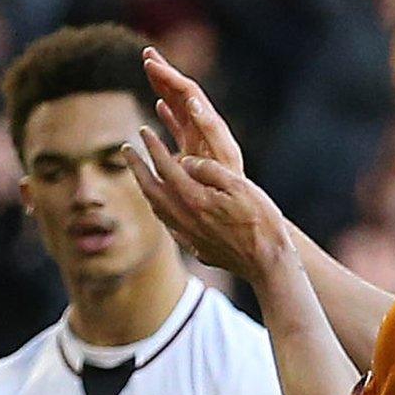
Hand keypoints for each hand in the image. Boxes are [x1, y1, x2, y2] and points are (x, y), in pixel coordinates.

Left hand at [124, 127, 293, 281]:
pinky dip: (160, 210)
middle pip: (151, 188)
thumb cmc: (261, 222)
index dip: (153, 147)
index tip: (143, 131)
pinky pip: (169, 225)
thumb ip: (210, 170)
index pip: (166, 167)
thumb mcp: (241, 186)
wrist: (268, 263)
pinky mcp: (196, 248)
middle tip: (126, 149)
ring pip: (157, 208)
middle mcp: (185, 217)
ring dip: (144, 187)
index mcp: (195, 198)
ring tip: (139, 175)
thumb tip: (185, 161)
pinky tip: (163, 207)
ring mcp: (189, 235)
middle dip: (136, 166)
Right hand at [144, 47, 244, 174]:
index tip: (149, 62)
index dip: (169, 76)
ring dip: (165, 87)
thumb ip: (208, 128)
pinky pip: (179, 126)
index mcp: (210, 125)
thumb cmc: (230, 182)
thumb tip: (193, 101)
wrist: (236, 206)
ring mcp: (199, 139)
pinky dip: (169, 113)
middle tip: (147, 53)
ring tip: (150, 70)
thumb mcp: (221, 154)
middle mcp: (205, 128)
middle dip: (166, 73)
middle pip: (184, 93)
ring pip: (179, 107)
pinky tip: (159, 104)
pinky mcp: (195, 152)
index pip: (188, 92)